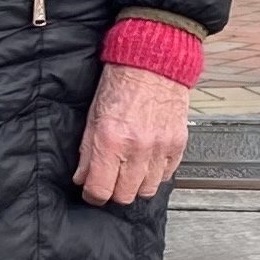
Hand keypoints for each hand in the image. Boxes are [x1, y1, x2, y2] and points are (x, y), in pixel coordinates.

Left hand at [73, 63, 190, 206]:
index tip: (91, 192)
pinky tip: (146, 161)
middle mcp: (137, 148)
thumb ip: (87, 151)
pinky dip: (155, 174)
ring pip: (147, 190)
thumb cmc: (120, 84)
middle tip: (109, 180)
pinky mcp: (177, 145)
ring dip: (135, 185)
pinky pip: (166, 175)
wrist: (152, 63)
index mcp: (111, 140)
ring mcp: (160, 148)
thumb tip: (82, 177)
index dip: (92, 195)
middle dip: (113, 192)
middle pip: (125, 195)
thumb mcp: (93, 116)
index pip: (101, 189)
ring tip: (128, 171)